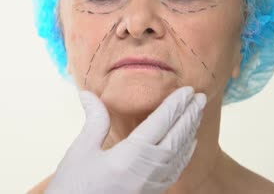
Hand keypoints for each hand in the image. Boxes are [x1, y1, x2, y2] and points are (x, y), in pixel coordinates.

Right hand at [46, 86, 205, 193]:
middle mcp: (145, 173)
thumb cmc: (73, 186)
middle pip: (175, 139)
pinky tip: (188, 144)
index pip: (159, 125)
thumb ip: (94, 121)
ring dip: (190, 132)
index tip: (187, 90)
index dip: (174, 106)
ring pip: (179, 155)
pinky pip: (175, 171)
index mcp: (129, 158)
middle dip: (189, 116)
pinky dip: (185, 154)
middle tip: (200, 97)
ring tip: (197, 113)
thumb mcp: (81, 150)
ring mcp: (150, 186)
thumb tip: (88, 94)